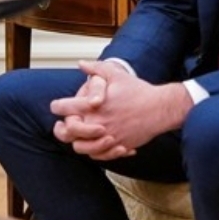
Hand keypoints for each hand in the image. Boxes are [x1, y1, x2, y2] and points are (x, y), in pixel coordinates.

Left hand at [48, 60, 188, 162]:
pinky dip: (95, 151)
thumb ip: (96, 69)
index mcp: (93, 105)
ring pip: (81, 147)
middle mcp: (97, 123)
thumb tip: (81, 64)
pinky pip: (99, 155)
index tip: (58, 107)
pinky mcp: (118, 146)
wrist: (160, 108)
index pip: (64, 108)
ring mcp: (107, 136)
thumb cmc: (139, 91)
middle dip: (62, 128)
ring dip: (77, 141)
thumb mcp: (116, 74)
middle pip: (68, 132)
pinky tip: (97, 143)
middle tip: (64, 124)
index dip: (58, 107)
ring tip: (79, 136)